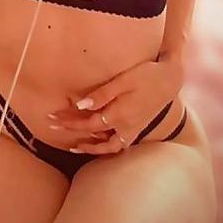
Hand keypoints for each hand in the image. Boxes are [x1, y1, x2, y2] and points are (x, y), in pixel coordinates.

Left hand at [47, 53, 183, 154]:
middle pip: (92, 133)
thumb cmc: (147, 74)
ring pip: (106, 146)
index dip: (69, 120)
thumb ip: (103, 93)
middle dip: (71, 130)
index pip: (87, 122)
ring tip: (71, 145)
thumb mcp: (124, 79)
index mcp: (119, 114)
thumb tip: (81, 105)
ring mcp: (131, 131)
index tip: (52, 116)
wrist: (171, 79)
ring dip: (87, 146)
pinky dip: (104, 147)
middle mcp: (124, 127)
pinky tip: (95, 143)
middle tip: (51, 124)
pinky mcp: (136, 129)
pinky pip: (117, 145)